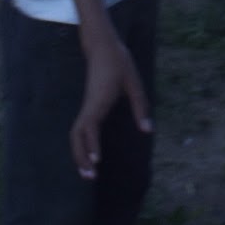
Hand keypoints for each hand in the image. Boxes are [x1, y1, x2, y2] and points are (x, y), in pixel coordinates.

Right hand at [70, 30, 151, 179]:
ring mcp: (87, 106)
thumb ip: (140, 106)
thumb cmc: (119, 63)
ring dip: (80, 154)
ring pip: (77, 134)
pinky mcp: (89, 106)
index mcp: (99, 101)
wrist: (102, 46)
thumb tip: (147, 130)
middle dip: (81, 157)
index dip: (92, 144)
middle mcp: (90, 106)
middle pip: (78, 135)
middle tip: (90, 178)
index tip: (97, 161)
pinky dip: (82, 144)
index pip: (91, 127)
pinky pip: (81, 129)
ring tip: (88, 173)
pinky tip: (90, 155)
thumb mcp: (134, 84)